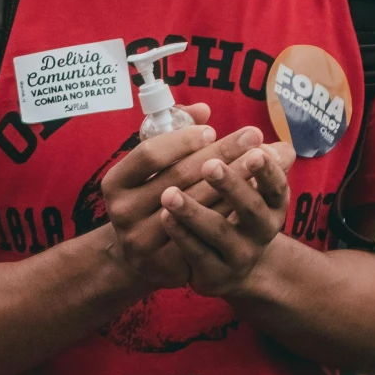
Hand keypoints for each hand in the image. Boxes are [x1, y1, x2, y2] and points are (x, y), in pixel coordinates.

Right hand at [98, 114, 258, 290]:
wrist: (140, 255)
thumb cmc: (151, 196)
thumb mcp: (151, 167)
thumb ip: (172, 133)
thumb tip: (202, 110)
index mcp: (114, 184)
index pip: (149, 155)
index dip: (182, 140)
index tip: (212, 130)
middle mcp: (122, 213)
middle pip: (178, 178)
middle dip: (220, 153)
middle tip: (253, 134)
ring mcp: (142, 242)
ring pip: (196, 205)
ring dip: (232, 179)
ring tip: (260, 158)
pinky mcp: (166, 264)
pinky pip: (205, 232)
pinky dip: (230, 210)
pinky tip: (252, 193)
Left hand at [157, 137, 293, 296]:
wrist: (225, 262)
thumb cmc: (225, 207)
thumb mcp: (237, 179)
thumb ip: (222, 145)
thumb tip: (199, 108)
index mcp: (274, 203)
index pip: (278, 186)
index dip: (268, 170)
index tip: (256, 151)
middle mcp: (263, 230)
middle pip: (251, 208)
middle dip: (230, 185)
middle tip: (210, 165)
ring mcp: (240, 256)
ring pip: (218, 232)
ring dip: (194, 211)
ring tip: (170, 193)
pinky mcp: (214, 275)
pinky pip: (196, 254)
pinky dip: (182, 235)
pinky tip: (165, 217)